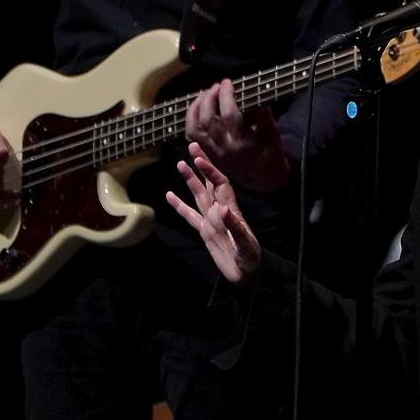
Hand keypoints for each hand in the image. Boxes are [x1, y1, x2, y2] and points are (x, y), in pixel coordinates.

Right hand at [166, 142, 261, 288]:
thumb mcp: (245, 244)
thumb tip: (221, 209)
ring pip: (198, 195)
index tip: (199, 159)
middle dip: (201, 165)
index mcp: (230, 210)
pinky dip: (179, 206)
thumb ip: (234, 227)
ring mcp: (212, 220)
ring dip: (190, 180)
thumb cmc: (249, 259)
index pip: (220, 184)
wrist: (246, 273)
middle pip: (209, 182)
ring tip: (180, 164)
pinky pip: (189, 216)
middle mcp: (220, 211)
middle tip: (193, 146)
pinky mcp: (205, 232)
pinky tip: (169, 195)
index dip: (210, 170)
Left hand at [185, 79, 290, 193]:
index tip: (227, 82)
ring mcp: (213, 153)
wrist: (263, 177)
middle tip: (217, 86)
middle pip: (209, 120)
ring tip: (204, 94)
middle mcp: (224, 148)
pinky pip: (192, 137)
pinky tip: (197, 108)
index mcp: (243, 142)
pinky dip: (191, 120)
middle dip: (210, 98)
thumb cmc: (271, 152)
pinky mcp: (208, 154)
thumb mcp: (272, 133)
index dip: (226, 95)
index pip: (229, 114)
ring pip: (195, 128)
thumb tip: (251, 94)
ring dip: (196, 108)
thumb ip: (262, 115)